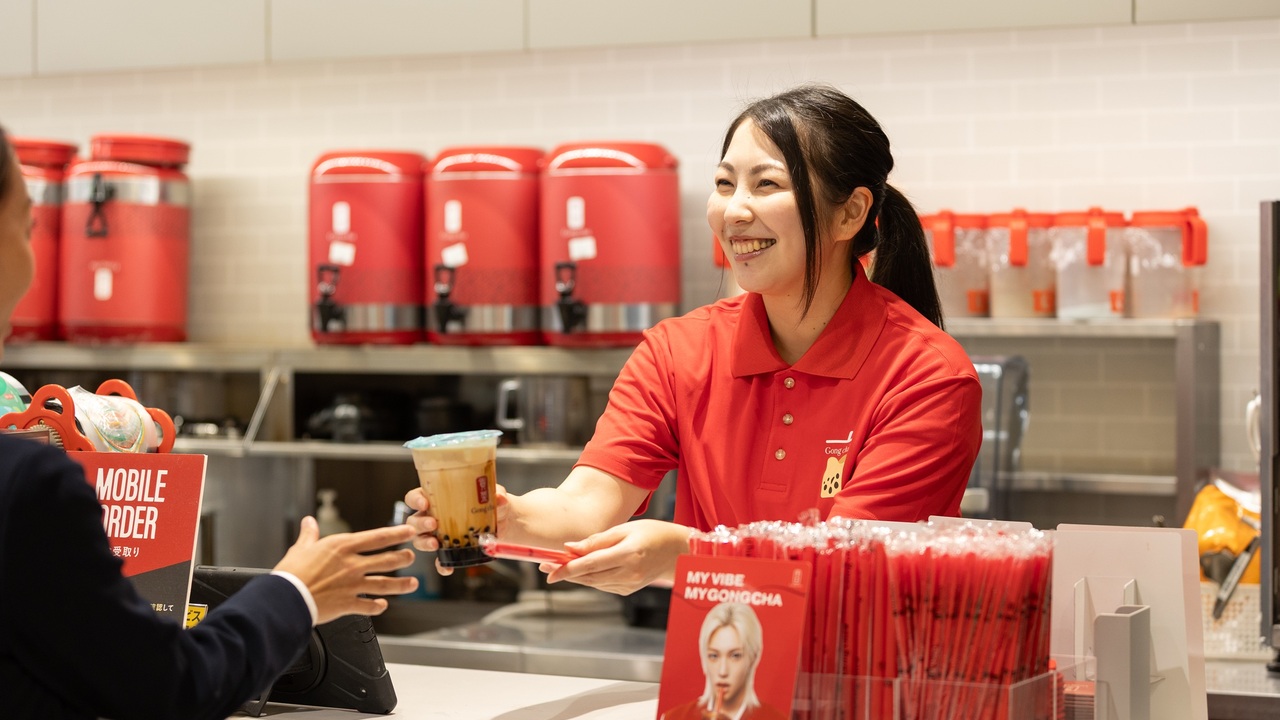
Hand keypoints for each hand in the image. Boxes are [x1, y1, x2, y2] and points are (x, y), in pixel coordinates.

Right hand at [274, 516, 418, 624]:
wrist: (286, 599)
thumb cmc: (292, 574)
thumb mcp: (300, 548)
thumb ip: (309, 535)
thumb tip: (309, 522)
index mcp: (342, 547)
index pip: (377, 537)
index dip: (397, 534)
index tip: (409, 531)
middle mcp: (352, 565)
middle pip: (387, 560)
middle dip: (403, 558)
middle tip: (412, 556)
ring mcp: (353, 585)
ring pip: (385, 584)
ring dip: (401, 584)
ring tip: (412, 583)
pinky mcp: (348, 604)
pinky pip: (369, 606)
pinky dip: (378, 607)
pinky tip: (383, 606)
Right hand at [402, 484, 511, 575]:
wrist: (506, 522)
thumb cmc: (493, 504)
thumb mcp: (495, 497)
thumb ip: (497, 496)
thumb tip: (499, 497)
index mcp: (438, 498)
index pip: (416, 497)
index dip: (415, 500)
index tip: (424, 503)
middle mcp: (433, 516)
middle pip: (414, 521)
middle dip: (420, 523)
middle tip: (433, 524)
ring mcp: (439, 535)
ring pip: (420, 540)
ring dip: (424, 543)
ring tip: (436, 544)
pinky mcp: (448, 551)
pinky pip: (439, 560)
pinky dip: (441, 565)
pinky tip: (447, 567)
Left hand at [545, 519, 689, 594]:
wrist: (678, 552)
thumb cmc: (653, 533)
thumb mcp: (625, 529)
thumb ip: (597, 540)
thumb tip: (570, 547)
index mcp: (628, 555)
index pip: (590, 564)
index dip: (567, 569)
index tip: (549, 570)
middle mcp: (628, 573)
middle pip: (588, 577)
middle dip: (566, 573)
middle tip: (546, 566)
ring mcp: (629, 585)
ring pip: (594, 583)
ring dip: (576, 576)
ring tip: (558, 567)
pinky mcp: (629, 590)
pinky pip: (603, 585)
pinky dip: (591, 578)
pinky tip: (583, 570)